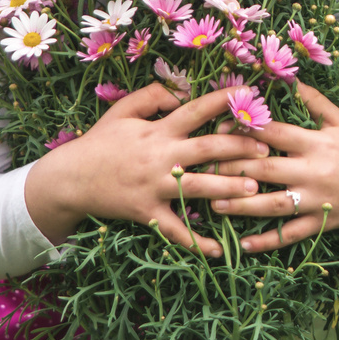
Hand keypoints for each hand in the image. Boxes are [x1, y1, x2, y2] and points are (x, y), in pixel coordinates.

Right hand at [24, 82, 269, 257]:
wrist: (70, 178)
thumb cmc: (99, 142)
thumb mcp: (122, 111)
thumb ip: (152, 96)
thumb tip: (182, 88)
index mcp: (157, 129)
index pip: (195, 110)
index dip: (222, 101)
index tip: (249, 95)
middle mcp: (160, 156)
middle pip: (206, 149)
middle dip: (238, 148)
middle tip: (267, 149)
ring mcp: (155, 186)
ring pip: (198, 187)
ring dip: (228, 189)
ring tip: (256, 191)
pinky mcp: (147, 213)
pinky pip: (175, 230)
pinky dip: (196, 242)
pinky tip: (219, 251)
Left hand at [211, 80, 338, 252]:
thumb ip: (313, 100)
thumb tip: (287, 76)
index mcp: (316, 142)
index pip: (274, 133)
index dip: (245, 128)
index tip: (217, 126)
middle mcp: (314, 170)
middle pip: (266, 169)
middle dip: (233, 168)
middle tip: (202, 167)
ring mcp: (316, 199)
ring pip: (273, 204)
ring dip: (241, 205)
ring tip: (212, 203)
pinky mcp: (321, 223)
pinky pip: (291, 234)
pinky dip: (267, 241)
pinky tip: (243, 245)